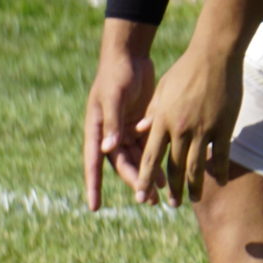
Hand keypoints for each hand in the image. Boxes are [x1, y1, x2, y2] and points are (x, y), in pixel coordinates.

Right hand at [83, 40, 156, 208]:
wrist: (131, 55)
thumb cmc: (117, 74)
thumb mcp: (114, 98)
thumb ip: (112, 122)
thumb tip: (109, 149)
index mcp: (97, 129)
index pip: (93, 162)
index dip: (94, 185)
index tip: (94, 207)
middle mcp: (109, 133)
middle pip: (120, 164)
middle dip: (132, 182)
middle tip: (146, 200)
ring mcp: (124, 129)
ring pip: (136, 159)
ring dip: (146, 174)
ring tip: (161, 192)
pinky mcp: (139, 124)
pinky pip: (147, 146)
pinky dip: (156, 159)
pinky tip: (168, 172)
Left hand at [133, 41, 243, 205]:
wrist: (214, 56)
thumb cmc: (186, 70)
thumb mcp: (162, 91)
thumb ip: (152, 114)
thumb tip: (139, 132)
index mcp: (162, 121)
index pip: (149, 157)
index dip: (144, 178)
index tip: (141, 194)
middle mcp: (180, 129)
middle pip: (173, 166)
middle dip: (171, 188)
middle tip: (171, 204)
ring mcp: (203, 129)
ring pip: (196, 165)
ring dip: (194, 186)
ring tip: (194, 199)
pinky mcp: (223, 126)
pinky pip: (221, 154)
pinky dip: (219, 170)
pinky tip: (219, 181)